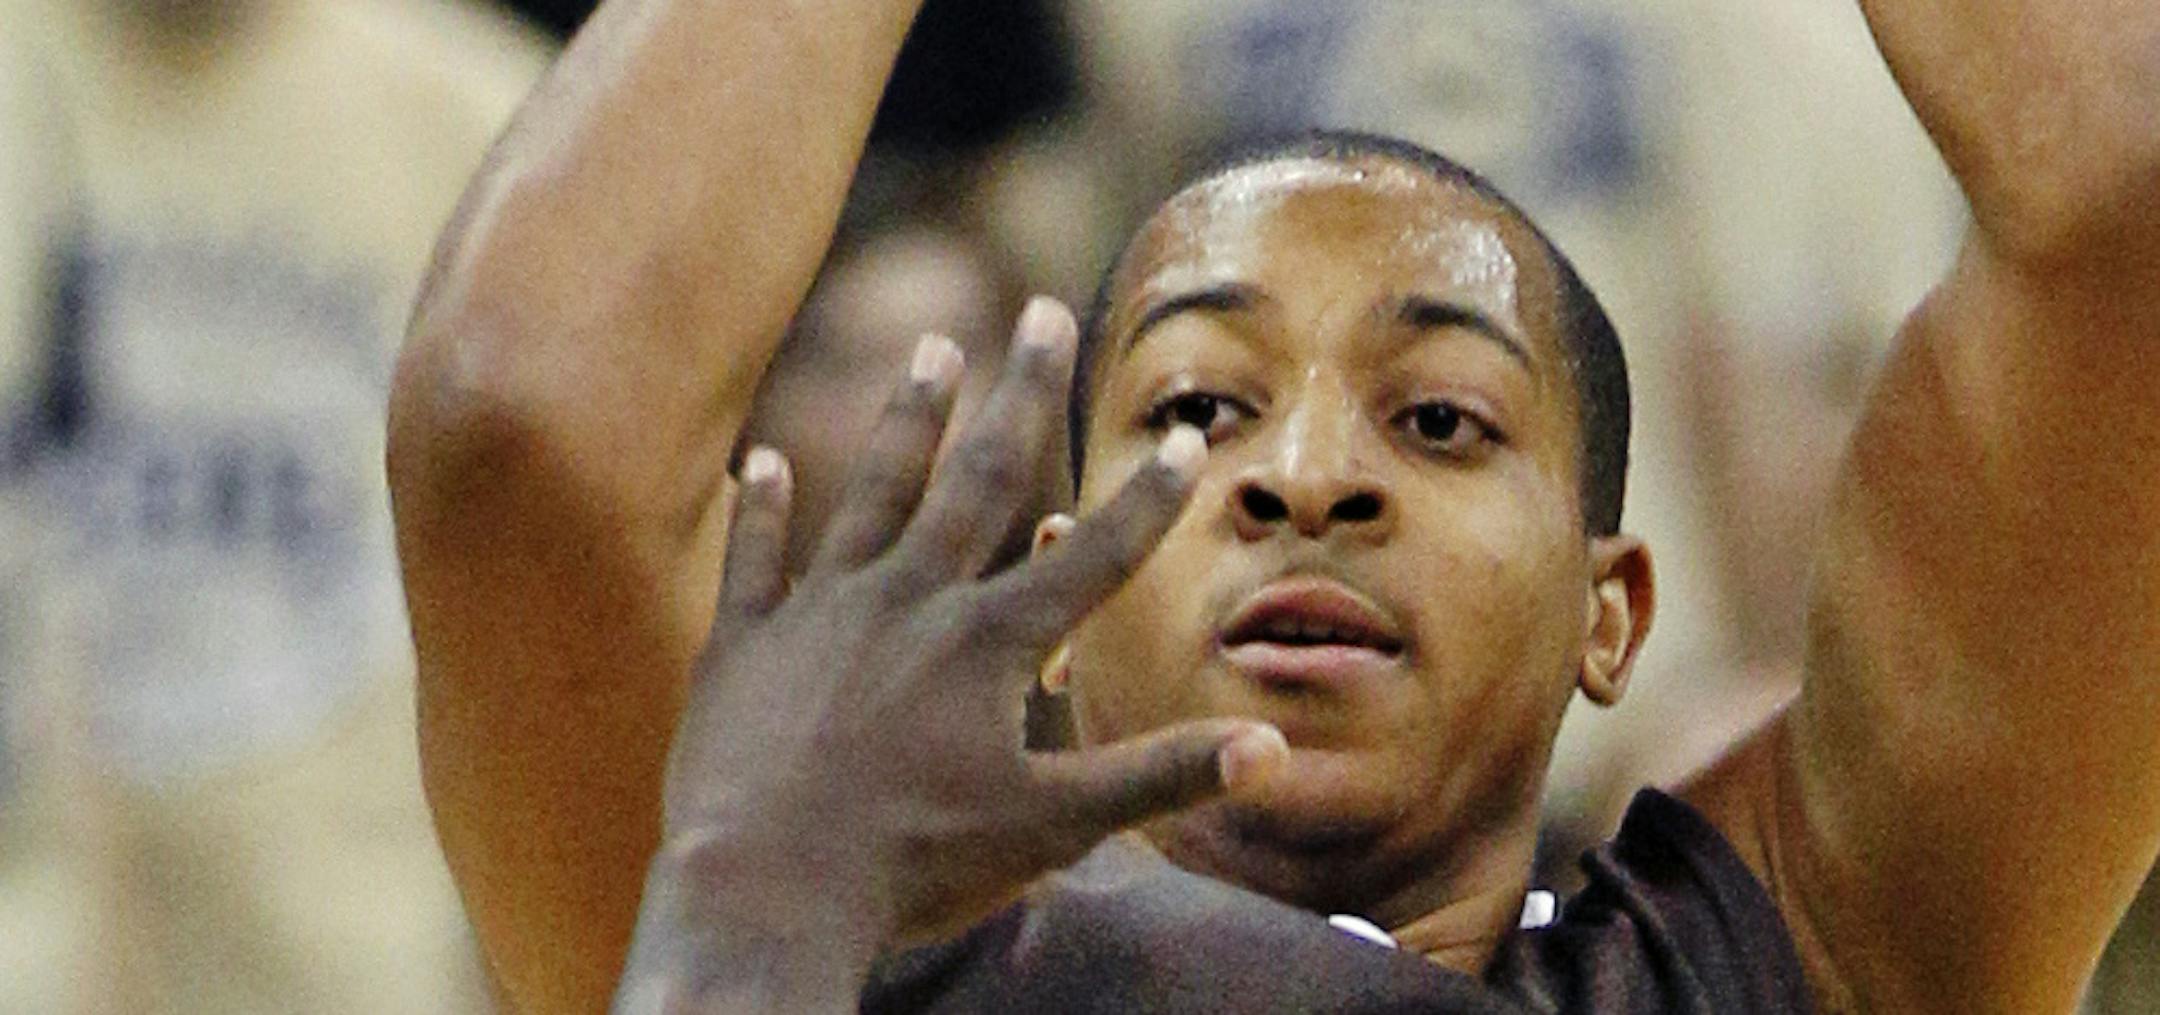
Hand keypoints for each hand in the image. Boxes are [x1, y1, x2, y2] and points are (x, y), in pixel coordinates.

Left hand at [643, 299, 1286, 974]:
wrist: (762, 893)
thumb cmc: (913, 867)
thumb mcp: (1052, 829)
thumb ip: (1158, 776)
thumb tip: (1271, 750)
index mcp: (988, 643)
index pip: (1088, 555)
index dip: (1144, 500)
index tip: (1182, 438)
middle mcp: (907, 602)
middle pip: (977, 480)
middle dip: (1021, 394)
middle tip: (1044, 313)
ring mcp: (820, 614)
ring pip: (873, 493)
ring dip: (908, 417)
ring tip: (934, 345)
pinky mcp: (746, 643)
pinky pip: (758, 559)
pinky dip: (764, 510)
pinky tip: (763, 461)